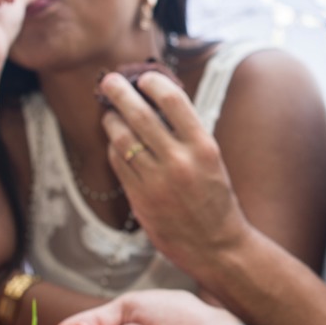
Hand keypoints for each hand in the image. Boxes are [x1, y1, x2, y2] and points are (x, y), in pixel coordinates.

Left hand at [97, 71, 248, 271]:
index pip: (173, 101)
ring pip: (122, 139)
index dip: (154, 83)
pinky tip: (116, 143)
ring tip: (109, 113)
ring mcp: (157, 181)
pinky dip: (114, 148)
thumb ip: (187, 135)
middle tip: (108, 81)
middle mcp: (180, 161)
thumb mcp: (212, 161)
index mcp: (204, 147)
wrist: (217, 246)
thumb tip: (157, 103)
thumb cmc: (216, 200)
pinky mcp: (140, 199)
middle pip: (139, 115)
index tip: (144, 77)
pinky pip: (118, 164)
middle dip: (119, 93)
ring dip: (111, 120)